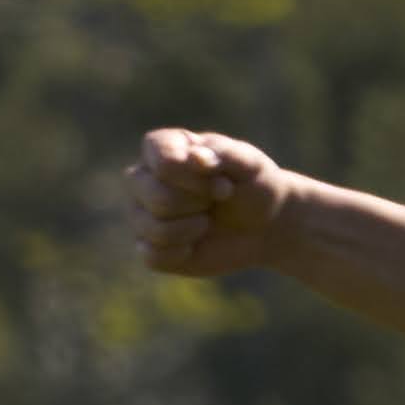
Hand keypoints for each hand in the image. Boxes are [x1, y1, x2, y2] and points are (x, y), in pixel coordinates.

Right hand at [130, 128, 302, 279]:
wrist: (263, 226)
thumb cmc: (253, 186)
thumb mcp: (250, 164)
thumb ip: (224, 153)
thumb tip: (195, 156)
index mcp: (163, 148)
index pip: (161, 160)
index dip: (193, 176)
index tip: (224, 184)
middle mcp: (143, 179)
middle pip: (155, 195)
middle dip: (197, 203)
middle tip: (219, 200)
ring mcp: (141, 214)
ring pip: (152, 227)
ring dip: (192, 228)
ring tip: (207, 221)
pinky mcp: (148, 248)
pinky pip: (153, 256)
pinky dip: (183, 253)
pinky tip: (196, 243)